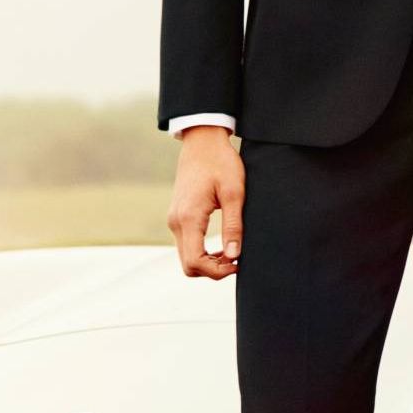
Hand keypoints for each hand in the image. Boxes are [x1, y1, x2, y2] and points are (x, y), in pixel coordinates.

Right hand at [168, 127, 243, 278]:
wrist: (202, 141)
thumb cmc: (221, 162)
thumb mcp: (234, 193)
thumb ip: (233, 226)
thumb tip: (234, 256)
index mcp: (188, 218)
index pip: (195, 262)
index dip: (217, 271)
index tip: (238, 263)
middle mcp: (176, 222)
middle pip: (188, 265)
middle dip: (212, 270)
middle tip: (237, 260)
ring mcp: (174, 219)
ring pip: (186, 257)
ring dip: (207, 262)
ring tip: (232, 253)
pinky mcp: (177, 216)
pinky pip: (186, 244)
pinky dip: (201, 252)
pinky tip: (220, 246)